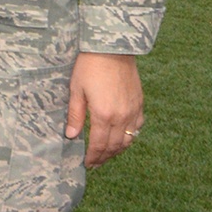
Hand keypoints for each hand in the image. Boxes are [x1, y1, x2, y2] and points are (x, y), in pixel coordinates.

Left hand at [65, 53, 142, 167]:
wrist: (112, 48)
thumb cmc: (90, 66)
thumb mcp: (76, 90)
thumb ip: (75, 115)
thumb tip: (71, 136)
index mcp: (103, 115)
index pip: (99, 145)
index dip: (93, 157)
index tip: (87, 164)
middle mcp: (121, 116)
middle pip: (114, 146)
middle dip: (104, 157)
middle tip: (95, 164)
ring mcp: (133, 110)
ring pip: (128, 140)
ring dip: (117, 151)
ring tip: (107, 155)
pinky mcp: (140, 103)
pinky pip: (137, 128)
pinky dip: (130, 137)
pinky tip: (122, 139)